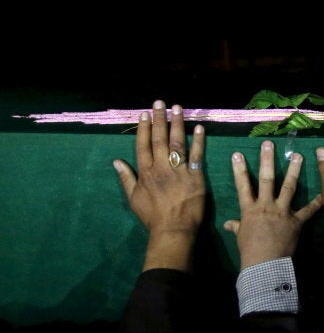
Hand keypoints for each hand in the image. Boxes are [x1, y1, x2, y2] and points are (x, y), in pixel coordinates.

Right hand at [113, 100, 205, 270]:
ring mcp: (179, 171)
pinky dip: (198, 141)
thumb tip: (116, 161)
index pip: (143, 145)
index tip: (144, 113)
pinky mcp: (195, 176)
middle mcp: (161, 168)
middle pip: (159, 139)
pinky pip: (196, 155)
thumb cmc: (152, 217)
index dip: (143, 128)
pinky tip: (199, 127)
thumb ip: (126, 178)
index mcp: (145, 172)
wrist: (173, 230)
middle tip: (160, 102)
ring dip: (177, 124)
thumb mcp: (133, 199)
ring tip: (177, 108)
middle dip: (159, 119)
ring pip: (177, 142)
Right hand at [224, 140, 321, 269]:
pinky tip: (323, 193)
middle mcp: (266, 205)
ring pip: (289, 187)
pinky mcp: (296, 221)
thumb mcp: (241, 236)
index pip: (243, 185)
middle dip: (267, 160)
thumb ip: (237, 227)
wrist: (265, 264)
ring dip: (294, 170)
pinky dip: (316, 202)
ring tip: (298, 155)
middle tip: (269, 144)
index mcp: (250, 209)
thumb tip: (228, 224)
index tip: (238, 154)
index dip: (240, 169)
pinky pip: (308, 210)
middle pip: (267, 179)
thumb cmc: (250, 251)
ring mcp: (282, 212)